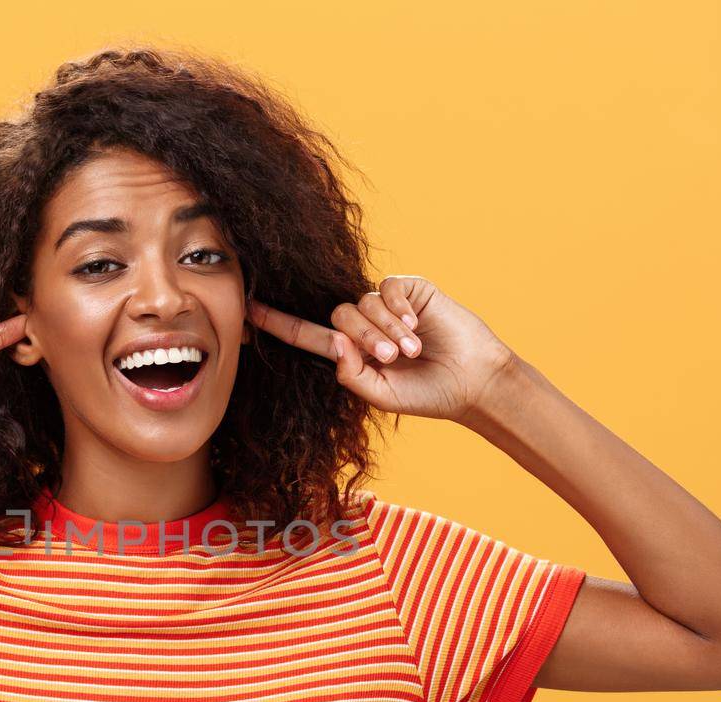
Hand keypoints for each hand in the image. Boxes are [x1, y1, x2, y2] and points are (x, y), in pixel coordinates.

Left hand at [246, 275, 516, 421]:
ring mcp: (387, 306)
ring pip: (363, 304)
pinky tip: (418, 326)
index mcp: (351, 352)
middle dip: (364, 338)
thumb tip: (334, 340)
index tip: (247, 310)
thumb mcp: (380, 394)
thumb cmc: (427, 394)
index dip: (277, 322)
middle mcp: (365, 325)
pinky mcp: (410, 290)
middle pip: (338, 317)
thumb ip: (351, 374)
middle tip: (393, 359)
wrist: (473, 381)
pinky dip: (398, 309)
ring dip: (386, 330)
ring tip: (412, 351)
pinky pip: (387, 288)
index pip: (307, 333)